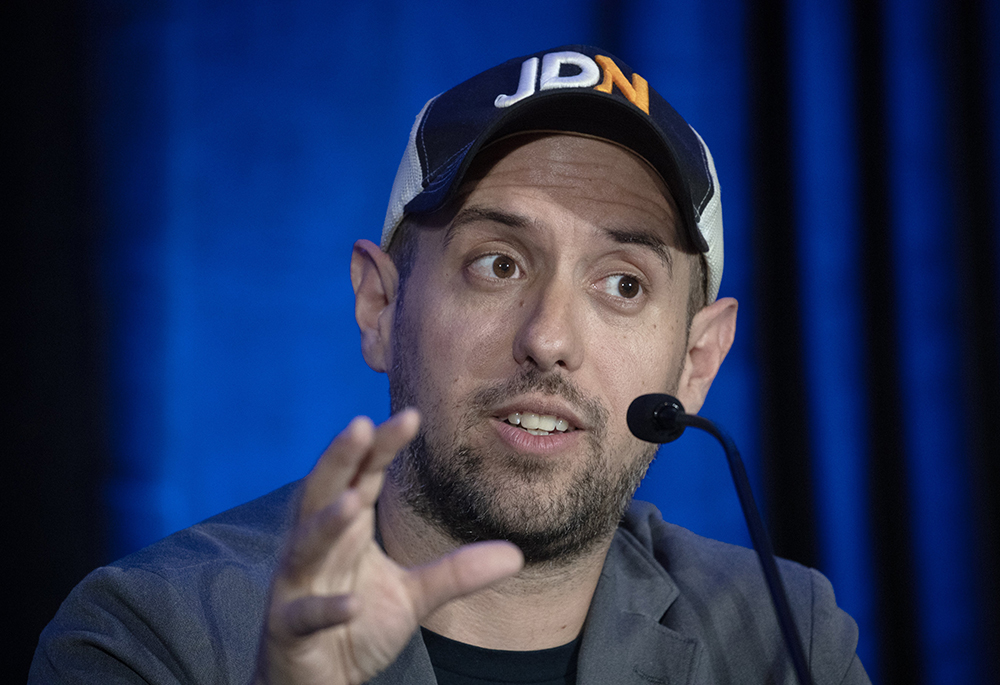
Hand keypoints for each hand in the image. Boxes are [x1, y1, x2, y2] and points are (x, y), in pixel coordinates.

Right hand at [254, 409, 523, 684]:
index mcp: (346, 529)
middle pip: (324, 492)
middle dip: (340, 459)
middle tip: (361, 424)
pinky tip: (352, 604)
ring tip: (352, 501)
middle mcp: (316, 546)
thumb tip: (516, 554)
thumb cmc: (356, 626)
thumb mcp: (414, 596)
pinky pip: (305, 614)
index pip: (362, 477)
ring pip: (307, 546)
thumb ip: (456, 571)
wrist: (317, 682)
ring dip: (326, 524)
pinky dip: (327, 608)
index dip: (381, 447)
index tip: (411, 416)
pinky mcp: (288, 627)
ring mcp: (296, 584)